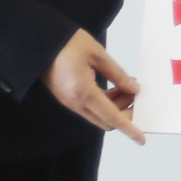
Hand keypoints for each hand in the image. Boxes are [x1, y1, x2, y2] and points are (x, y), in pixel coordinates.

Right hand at [48, 29, 146, 143]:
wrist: (39, 42)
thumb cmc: (66, 43)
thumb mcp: (98, 55)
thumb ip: (117, 75)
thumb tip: (133, 89)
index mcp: (83, 92)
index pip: (111, 118)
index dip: (128, 128)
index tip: (141, 138)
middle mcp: (75, 103)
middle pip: (106, 121)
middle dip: (125, 113)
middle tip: (138, 96)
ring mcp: (70, 102)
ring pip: (99, 114)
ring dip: (116, 106)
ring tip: (129, 86)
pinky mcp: (68, 97)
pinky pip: (91, 107)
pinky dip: (106, 102)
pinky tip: (116, 87)